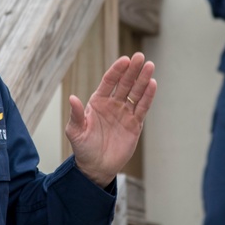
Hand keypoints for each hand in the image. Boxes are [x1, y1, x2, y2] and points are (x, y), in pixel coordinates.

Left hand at [65, 52, 156, 186]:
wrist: (96, 167)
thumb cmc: (83, 148)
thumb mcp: (75, 132)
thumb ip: (76, 115)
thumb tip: (72, 98)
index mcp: (98, 102)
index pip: (109, 82)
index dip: (117, 70)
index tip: (125, 60)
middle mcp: (113, 104)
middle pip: (125, 83)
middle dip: (132, 70)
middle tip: (140, 57)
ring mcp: (125, 113)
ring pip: (136, 93)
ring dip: (143, 80)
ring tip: (149, 66)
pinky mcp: (135, 124)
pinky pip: (142, 107)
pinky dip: (148, 96)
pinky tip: (152, 84)